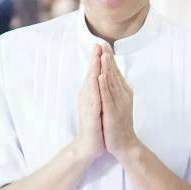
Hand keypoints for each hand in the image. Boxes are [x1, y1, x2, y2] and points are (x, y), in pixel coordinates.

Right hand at [71, 45, 104, 164]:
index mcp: (91, 94)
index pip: (95, 73)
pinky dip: (95, 87)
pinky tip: (96, 77)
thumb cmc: (95, 126)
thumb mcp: (99, 106)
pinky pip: (93, 97)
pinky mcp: (90, 113)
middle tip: (98, 43)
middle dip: (95, 58)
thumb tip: (102, 81)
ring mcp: (88, 104)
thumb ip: (99, 93)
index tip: (102, 45)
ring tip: (97, 55)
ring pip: (91, 82)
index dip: (98, 59)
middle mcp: (88, 97)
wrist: (89, 146)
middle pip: (92, 74)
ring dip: (94, 68)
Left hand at [98, 44, 139, 161]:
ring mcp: (118, 104)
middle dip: (108, 58)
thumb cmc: (120, 125)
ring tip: (102, 55)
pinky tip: (100, 77)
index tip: (105, 46)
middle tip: (103, 44)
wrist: (125, 144)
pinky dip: (103, 86)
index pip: (115, 73)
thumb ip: (116, 92)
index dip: (110, 59)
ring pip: (111, 83)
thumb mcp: (119, 105)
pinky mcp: (112, 113)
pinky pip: (107, 97)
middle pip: (114, 74)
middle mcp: (123, 96)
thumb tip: (112, 80)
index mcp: (123, 93)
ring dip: (107, 68)